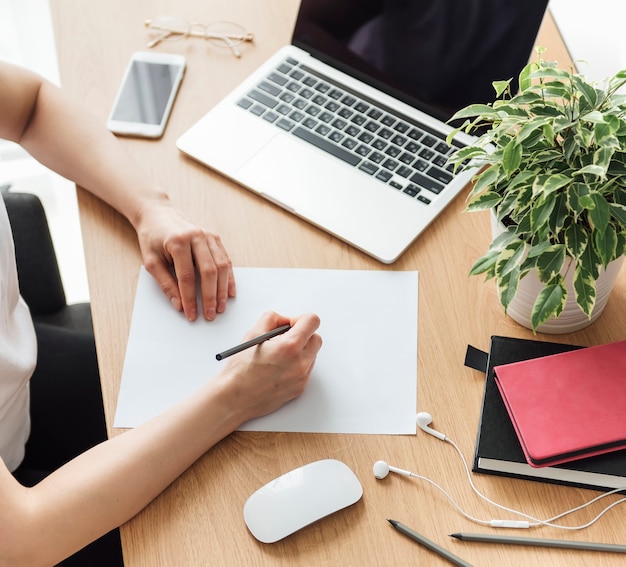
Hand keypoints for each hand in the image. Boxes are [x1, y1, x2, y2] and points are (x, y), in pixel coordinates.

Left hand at [135, 201, 235, 320]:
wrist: (159, 215)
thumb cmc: (153, 238)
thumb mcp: (151, 262)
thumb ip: (165, 284)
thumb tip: (179, 305)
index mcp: (178, 242)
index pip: (186, 277)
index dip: (190, 299)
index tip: (191, 314)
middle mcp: (196, 237)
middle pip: (209, 272)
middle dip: (210, 297)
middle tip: (210, 315)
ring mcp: (208, 236)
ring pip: (222, 267)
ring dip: (222, 290)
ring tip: (220, 307)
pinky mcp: (215, 238)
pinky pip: (226, 260)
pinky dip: (229, 278)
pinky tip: (229, 292)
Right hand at [218, 312, 322, 424]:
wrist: (235, 398)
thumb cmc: (240, 369)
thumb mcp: (253, 333)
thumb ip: (273, 319)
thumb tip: (285, 320)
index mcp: (289, 346)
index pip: (312, 321)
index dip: (301, 319)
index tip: (290, 325)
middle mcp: (300, 363)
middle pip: (316, 339)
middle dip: (303, 335)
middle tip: (285, 338)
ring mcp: (301, 378)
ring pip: (312, 355)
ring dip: (301, 351)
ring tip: (278, 355)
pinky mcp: (299, 389)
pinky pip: (306, 370)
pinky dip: (297, 365)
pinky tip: (279, 368)